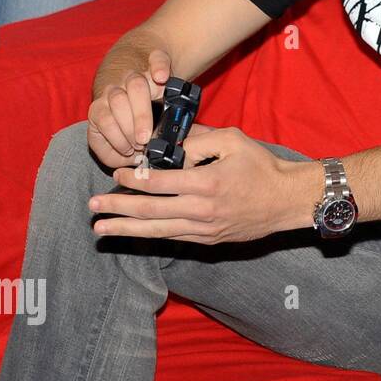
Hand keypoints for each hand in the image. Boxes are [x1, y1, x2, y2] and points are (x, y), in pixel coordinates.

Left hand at [87, 49, 172, 168]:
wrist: (143, 82)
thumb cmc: (130, 124)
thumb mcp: (116, 142)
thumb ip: (114, 153)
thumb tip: (127, 162)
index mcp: (102, 108)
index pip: (103, 119)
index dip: (116, 137)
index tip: (130, 151)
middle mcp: (116, 89)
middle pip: (118, 101)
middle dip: (130, 126)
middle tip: (142, 144)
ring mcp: (136, 75)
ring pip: (135, 84)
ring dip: (142, 111)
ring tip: (151, 134)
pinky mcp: (156, 62)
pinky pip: (157, 59)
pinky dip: (159, 67)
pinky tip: (161, 78)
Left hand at [88, 125, 311, 244]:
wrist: (288, 200)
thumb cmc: (262, 167)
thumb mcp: (233, 141)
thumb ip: (198, 140)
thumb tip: (169, 145)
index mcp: (207, 183)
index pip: (159, 182)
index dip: (133, 179)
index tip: (117, 173)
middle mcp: (202, 210)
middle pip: (150, 211)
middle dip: (117, 208)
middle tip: (92, 205)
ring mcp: (205, 229)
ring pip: (157, 231)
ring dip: (126, 230)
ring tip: (101, 228)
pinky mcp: (209, 240)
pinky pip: (173, 237)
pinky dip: (150, 235)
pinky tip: (133, 233)